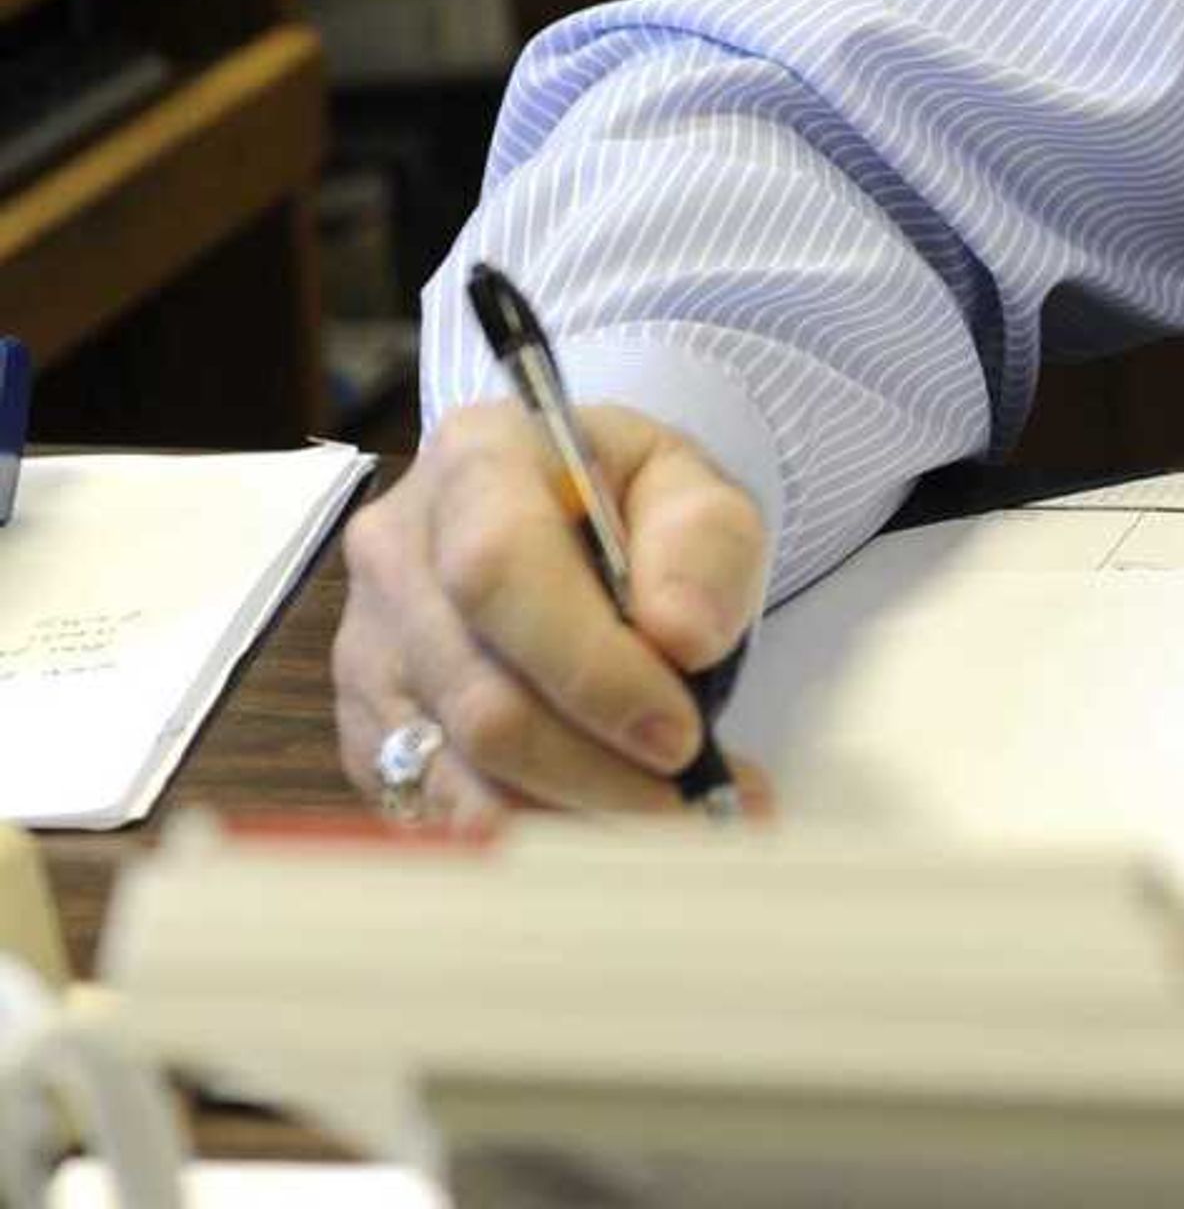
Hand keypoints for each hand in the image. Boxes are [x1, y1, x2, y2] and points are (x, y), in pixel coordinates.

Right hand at [333, 401, 765, 823]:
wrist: (573, 521)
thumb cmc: (634, 507)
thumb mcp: (694, 489)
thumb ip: (705, 545)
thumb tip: (684, 638)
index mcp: (476, 460)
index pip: (502, 570)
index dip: (590, 667)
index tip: (679, 732)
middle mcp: (396, 552)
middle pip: (478, 694)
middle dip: (596, 769)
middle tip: (690, 802)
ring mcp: (367, 647)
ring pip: (455, 769)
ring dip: (570, 816)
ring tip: (666, 824)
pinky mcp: (364, 729)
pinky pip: (434, 810)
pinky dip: (528, 835)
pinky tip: (603, 827)